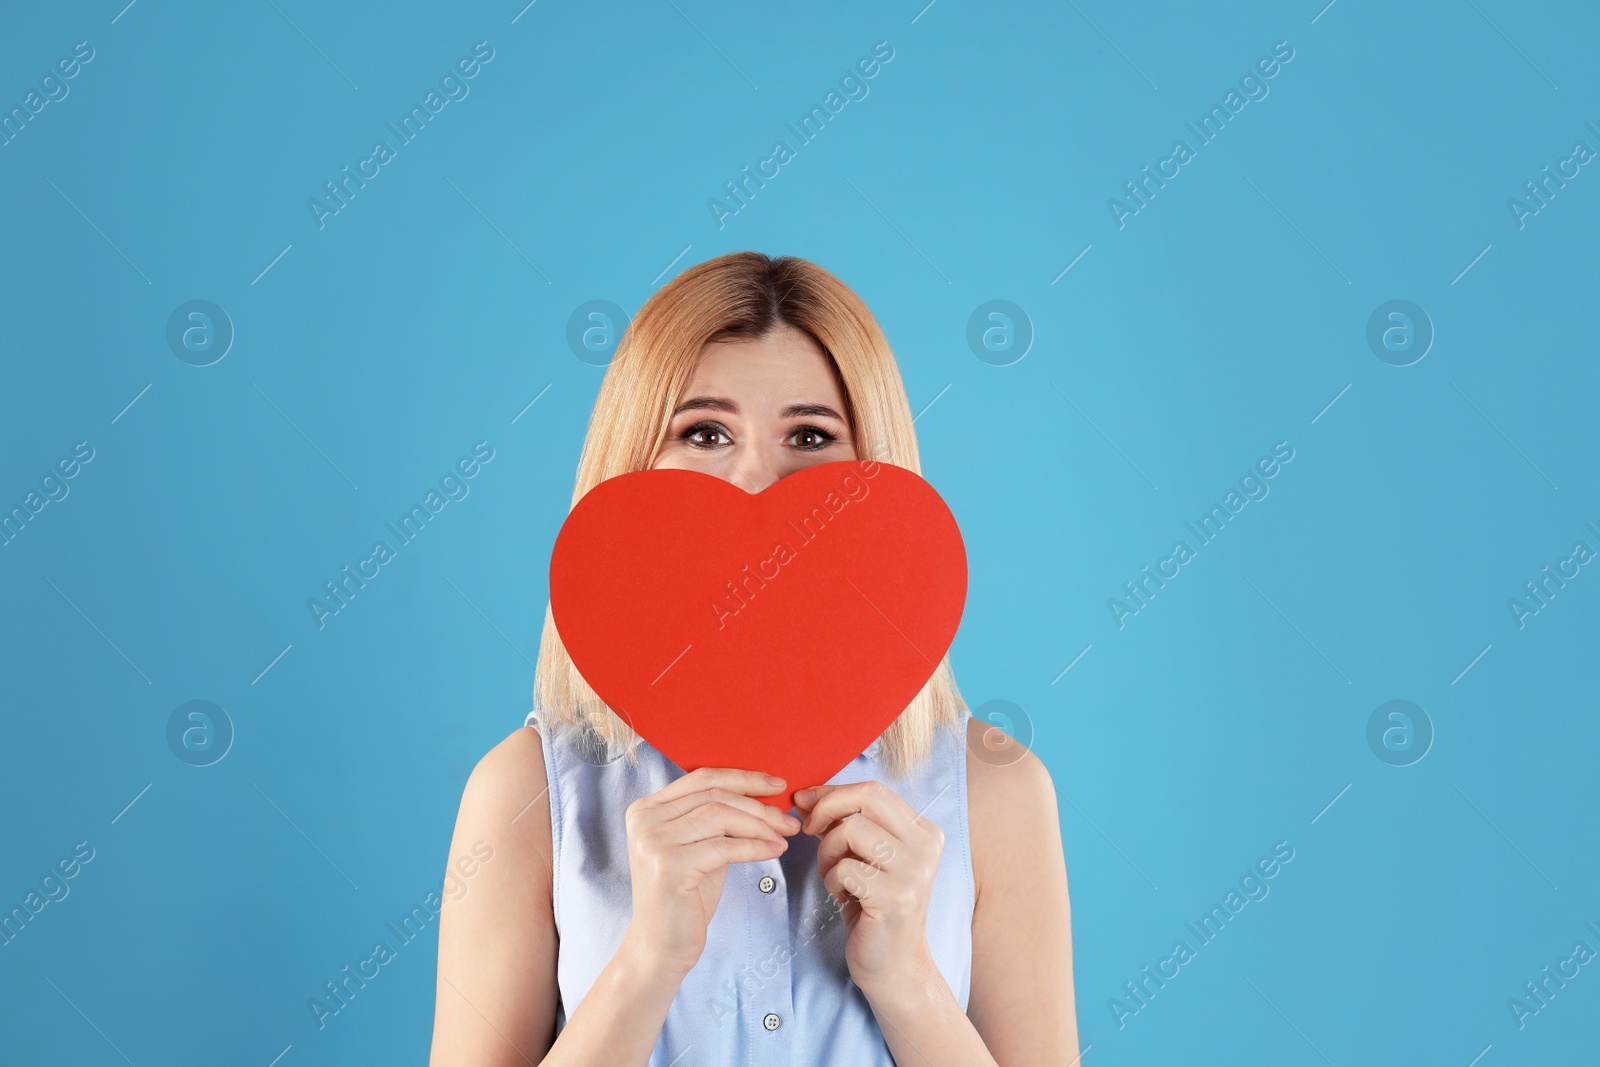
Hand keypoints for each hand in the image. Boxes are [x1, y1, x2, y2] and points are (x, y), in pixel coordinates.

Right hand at [622, 767, 801, 975]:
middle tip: (788, 818)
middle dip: (758, 805)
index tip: (777, 784)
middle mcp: (644, 820)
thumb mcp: (699, 846)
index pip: (702, 778)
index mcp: (647, 808)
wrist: (661, 945)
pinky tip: (774, 851)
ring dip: (760, 825)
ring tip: (784, 836)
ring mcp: (653, 841)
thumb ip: (716, 819)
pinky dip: (755, 847)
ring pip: (720, 816)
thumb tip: (765, 795)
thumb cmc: (685, 896)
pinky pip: (724, 847)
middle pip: (714, 796)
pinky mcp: (668, 865)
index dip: (743, 778)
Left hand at [793, 780, 943, 997]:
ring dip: (827, 851)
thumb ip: (847, 824)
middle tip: (808, 830)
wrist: (895, 965)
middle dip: (826, 808)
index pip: (874, 790)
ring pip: (851, 830)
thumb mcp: (866, 858)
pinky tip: (843, 897)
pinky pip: (845, 868)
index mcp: (924, 831)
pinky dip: (832, 881)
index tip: (805, 801)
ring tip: (833, 875)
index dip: (832, 791)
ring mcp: (914, 872)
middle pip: (866, 798)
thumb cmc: (875, 908)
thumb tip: (807, 796)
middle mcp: (926, 846)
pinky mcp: (896, 898)